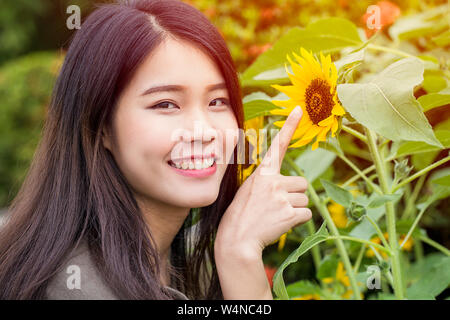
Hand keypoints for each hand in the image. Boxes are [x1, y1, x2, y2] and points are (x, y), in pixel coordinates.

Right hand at [215, 106, 311, 256]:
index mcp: (262, 174)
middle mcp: (273, 181)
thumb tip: (290, 186)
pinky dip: (297, 221)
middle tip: (277, 207)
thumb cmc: (240, 217)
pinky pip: (306, 214)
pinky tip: (280, 224)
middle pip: (302, 183)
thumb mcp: (248, 192)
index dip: (289, 127)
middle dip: (295, 195)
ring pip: (304, 200)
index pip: (277, 146)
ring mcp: (282, 197)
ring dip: (295, 209)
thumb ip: (267, 183)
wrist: (236, 241)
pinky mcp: (290, 213)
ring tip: (275, 216)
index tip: (299, 110)